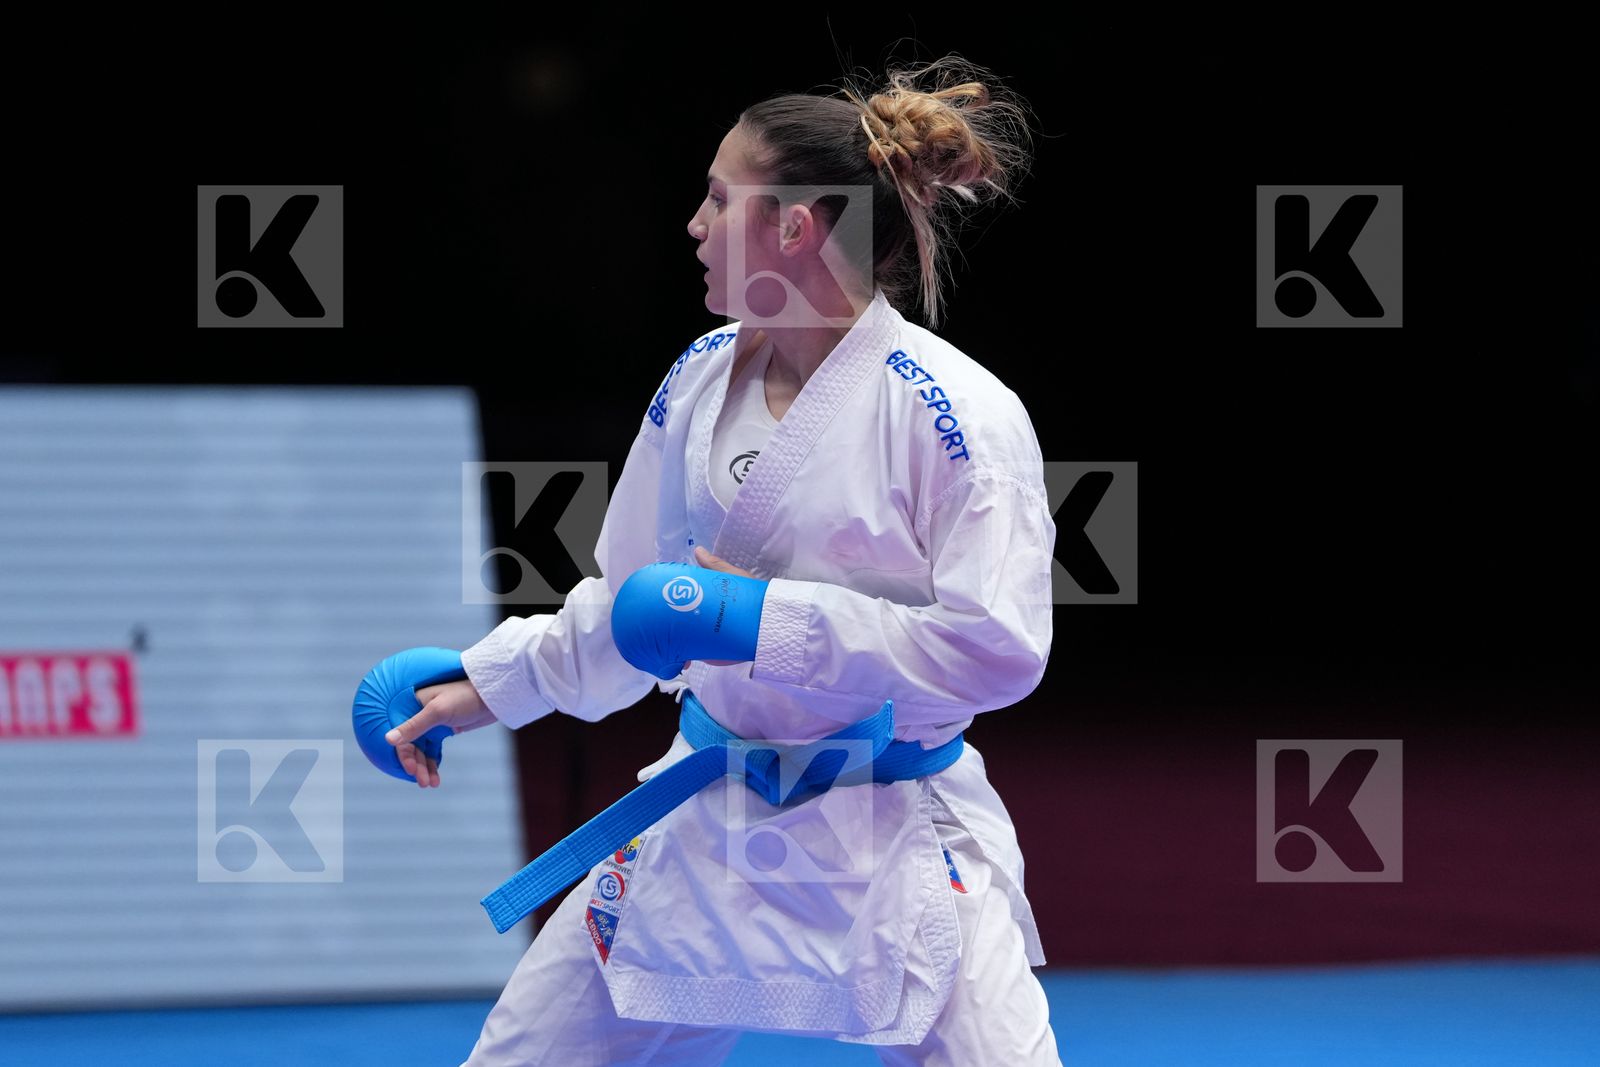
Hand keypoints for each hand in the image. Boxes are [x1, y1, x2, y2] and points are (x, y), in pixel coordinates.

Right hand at [386, 679, 496, 788]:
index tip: (411, 770)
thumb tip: (388, 740)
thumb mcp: (438, 711)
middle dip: (416, 765)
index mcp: (410, 705)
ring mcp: (430, 724)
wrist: (491, 697)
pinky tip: (435, 778)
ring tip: (430, 784)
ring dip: (424, 767)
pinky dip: (432, 764)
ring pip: (421, 751)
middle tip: (423, 783)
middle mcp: (417, 715)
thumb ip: (414, 726)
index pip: (401, 735)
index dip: (404, 754)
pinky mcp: (441, 731)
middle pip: (410, 745)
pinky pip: (432, 751)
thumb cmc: (464, 697)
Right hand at [610, 556, 768, 679]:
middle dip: (662, 625)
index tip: (652, 600)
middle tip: (648, 625)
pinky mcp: (707, 649)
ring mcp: (701, 634)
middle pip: (676, 620)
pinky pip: (689, 655)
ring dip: (668, 644)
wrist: (766, 625)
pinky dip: (681, 659)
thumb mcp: (731, 579)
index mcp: (703, 598)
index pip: (680, 598)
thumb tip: (697, 550)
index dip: (667, 599)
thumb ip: (715, 567)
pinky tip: (676, 662)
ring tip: (656, 646)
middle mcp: (699, 616)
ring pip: (679, 639)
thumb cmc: (748, 599)